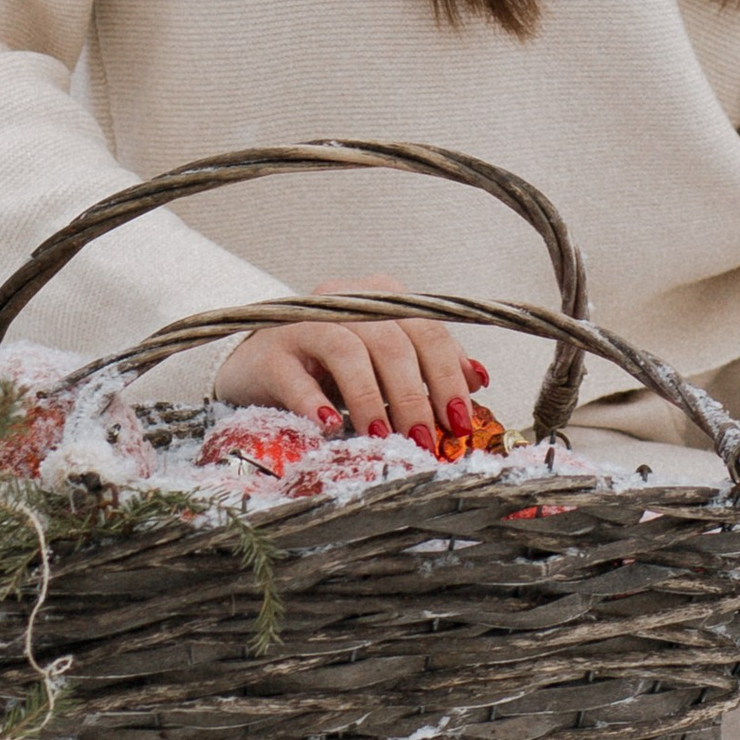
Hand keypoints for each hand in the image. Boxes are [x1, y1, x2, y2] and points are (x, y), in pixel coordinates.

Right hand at [212, 276, 487, 451]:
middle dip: (414, 396)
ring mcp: (304, 322)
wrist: (260, 365)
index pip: (428, 331)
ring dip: (370, 399)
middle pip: (391, 341)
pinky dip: (314, 402)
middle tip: (424, 441)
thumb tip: (479, 379)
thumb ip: (428, 366)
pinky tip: (328, 427)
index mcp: (381, 298)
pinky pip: (295, 375)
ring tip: (383, 437)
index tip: (459, 422)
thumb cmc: (330, 367)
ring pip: (347, 350)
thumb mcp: (384, 363)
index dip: (448, 377)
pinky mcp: (270, 352)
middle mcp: (345, 301)